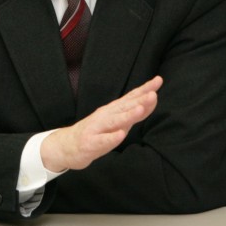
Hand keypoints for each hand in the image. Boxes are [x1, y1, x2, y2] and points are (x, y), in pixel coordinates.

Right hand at [40, 75, 162, 172]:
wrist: (66, 145)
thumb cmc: (95, 132)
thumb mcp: (116, 122)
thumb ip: (132, 113)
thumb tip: (151, 101)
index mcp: (113, 110)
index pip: (131, 97)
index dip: (145, 89)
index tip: (158, 80)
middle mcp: (105, 116)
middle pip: (125, 107)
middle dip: (139, 100)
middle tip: (153, 93)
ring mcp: (97, 128)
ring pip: (114, 121)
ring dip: (127, 115)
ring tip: (139, 109)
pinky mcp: (89, 143)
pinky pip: (102, 141)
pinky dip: (111, 137)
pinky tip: (120, 134)